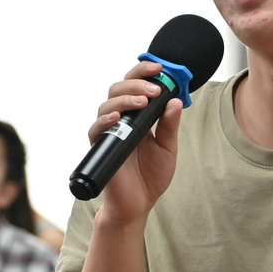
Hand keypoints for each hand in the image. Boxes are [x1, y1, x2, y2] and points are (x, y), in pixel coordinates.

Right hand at [89, 60, 182, 222]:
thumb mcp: (168, 148)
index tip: (159, 67)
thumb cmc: (151, 176)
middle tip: (154, 89)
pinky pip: (96, 128)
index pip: (137, 86)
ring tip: (143, 101)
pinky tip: (117, 117)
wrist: (138, 204)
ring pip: (107, 103)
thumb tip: (175, 100)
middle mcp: (121, 120)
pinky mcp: (100, 146)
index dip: (144, 73)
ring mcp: (109, 132)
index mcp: (138, 117)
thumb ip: (170, 125)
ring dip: (125, 98)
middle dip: (137, 83)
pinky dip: (105, 119)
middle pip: (119, 88)